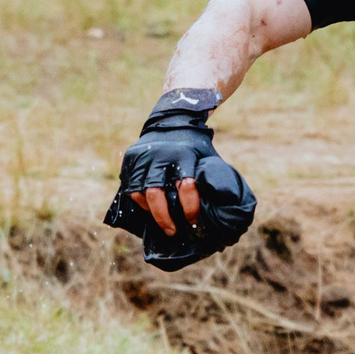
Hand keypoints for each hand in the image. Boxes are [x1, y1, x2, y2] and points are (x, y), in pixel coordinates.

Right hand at [102, 93, 256, 271]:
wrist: (172, 121)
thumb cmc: (195, 147)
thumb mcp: (207, 158)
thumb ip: (211, 180)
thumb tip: (224, 211)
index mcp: (184, 154)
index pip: (185, 186)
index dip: (190, 208)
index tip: (194, 222)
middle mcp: (160, 155)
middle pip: (155, 194)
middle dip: (164, 218)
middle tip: (173, 232)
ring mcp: (142, 156)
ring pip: (139, 193)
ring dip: (150, 212)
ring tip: (162, 222)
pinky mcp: (130, 159)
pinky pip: (130, 187)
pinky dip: (140, 201)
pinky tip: (150, 209)